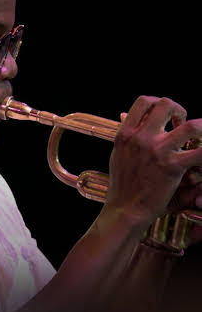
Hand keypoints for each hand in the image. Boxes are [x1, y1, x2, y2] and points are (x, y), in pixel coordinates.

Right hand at [105, 95, 201, 228]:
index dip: (158, 103)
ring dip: (201, 127)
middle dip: (179, 110)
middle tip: (180, 124)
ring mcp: (158, 151)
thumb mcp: (117, 155)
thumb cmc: (122, 187)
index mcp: (125, 134)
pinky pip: (200, 152)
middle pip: (166, 105)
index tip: (163, 116)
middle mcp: (141, 138)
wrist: (125, 210)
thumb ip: (127, 137)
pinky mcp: (172, 167)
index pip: (144, 101)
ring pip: (191, 125)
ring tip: (199, 136)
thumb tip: (126, 118)